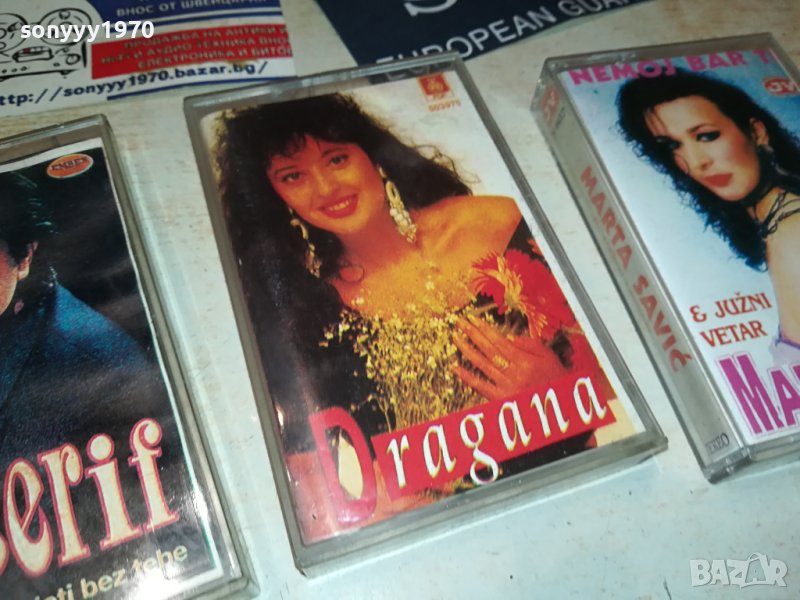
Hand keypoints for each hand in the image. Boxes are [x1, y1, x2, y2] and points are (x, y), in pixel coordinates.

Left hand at [452, 316, 566, 400]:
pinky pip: (481, 386)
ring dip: (467, 350)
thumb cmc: (555, 378)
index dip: (484, 329)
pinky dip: (467, 377)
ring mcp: (506, 386)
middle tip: (459, 322)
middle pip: (488, 349)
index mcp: (525, 361)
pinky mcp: (500, 400)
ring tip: (456, 338)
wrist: (561, 405)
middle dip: (472, 334)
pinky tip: (455, 367)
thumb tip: (508, 338)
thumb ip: (529, 345)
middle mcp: (514, 372)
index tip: (472, 319)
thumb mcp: (548, 357)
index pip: (499, 341)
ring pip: (482, 365)